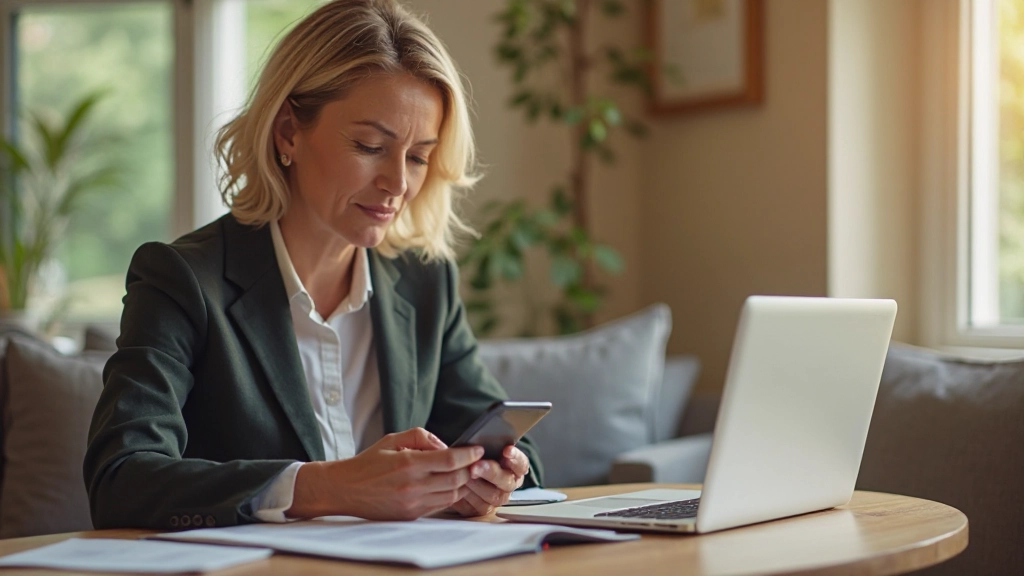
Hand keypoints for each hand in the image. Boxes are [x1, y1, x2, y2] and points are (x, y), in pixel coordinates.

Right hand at [286, 428, 483, 520]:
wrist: (345, 489)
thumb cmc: (368, 462)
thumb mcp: (393, 440)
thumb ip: (421, 437)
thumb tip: (446, 445)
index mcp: (408, 464)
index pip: (449, 460)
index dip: (468, 454)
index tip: (478, 449)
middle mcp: (412, 486)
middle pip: (456, 479)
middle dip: (469, 468)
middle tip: (474, 460)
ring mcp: (412, 504)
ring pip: (452, 495)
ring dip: (461, 483)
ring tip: (462, 471)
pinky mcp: (411, 515)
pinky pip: (440, 505)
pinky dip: (449, 494)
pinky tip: (447, 484)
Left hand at [448, 445, 528, 517]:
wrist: (461, 472)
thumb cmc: (476, 457)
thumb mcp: (484, 448)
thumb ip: (488, 444)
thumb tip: (482, 439)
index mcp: (516, 468)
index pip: (521, 463)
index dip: (515, 457)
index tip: (506, 450)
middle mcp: (509, 484)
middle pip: (506, 481)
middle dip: (490, 472)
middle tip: (476, 466)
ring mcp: (498, 498)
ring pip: (492, 495)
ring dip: (477, 485)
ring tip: (464, 477)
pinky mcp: (483, 509)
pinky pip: (478, 506)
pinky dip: (468, 497)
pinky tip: (460, 488)